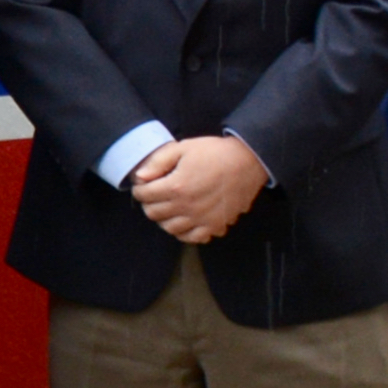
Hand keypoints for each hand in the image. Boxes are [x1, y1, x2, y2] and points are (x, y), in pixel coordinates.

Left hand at [128, 133, 268, 244]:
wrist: (248, 161)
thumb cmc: (215, 153)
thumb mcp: (183, 148)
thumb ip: (158, 162)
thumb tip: (140, 176)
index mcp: (176, 187)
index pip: (144, 196)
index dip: (139, 190)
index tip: (142, 185)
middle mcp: (187, 207)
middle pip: (154, 214)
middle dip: (149, 204)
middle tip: (153, 196)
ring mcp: (202, 219)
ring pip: (171, 229)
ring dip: (165, 219)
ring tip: (168, 208)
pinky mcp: (216, 225)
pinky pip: (194, 238)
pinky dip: (186, 233)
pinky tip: (186, 221)